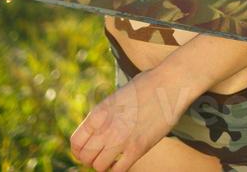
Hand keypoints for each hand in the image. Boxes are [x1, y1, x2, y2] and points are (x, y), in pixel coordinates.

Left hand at [70, 64, 194, 170]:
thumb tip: (102, 127)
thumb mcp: (118, 96)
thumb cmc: (148, 84)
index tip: (88, 151)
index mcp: (99, 113)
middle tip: (101, 156)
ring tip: (113, 159)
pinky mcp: (138, 148)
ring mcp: (121, 139)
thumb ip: (106, 114)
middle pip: (85, 157)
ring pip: (99, 166)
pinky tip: (125, 161)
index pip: (75, 142)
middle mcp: (106, 127)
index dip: (79, 151)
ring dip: (104, 165)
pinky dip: (118, 169)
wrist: (171, 82)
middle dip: (91, 159)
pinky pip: (118, 170)